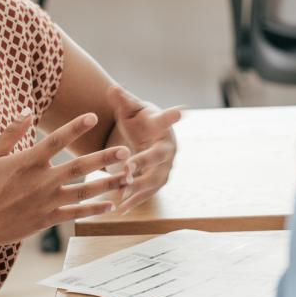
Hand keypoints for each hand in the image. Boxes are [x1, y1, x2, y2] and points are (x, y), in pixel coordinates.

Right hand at [0, 109, 131, 251]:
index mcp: (27, 162)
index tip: (94, 116)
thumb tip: (28, 110)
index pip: (57, 140)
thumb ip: (11, 133)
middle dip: (104, 158)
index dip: (76, 127)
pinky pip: (75, 213)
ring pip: (83, 191)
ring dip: (107, 184)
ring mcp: (46, 202)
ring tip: (128, 177)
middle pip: (79, 166)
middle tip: (126, 151)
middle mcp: (41, 181)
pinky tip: (110, 206)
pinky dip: (94, 210)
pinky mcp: (47, 219)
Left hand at [106, 86, 181, 212]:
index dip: (173, 116)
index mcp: (161, 125)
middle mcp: (168, 147)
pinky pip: (148, 193)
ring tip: (122, 192)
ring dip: (138, 186)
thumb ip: (123, 101)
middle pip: (158, 155)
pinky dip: (135, 200)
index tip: (183, 110)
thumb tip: (112, 88)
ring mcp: (166, 166)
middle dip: (144, 162)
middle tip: (128, 168)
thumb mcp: (131, 110)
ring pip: (154, 178)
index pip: (166, 119)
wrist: (151, 139)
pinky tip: (121, 208)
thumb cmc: (140, 122)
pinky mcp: (159, 181)